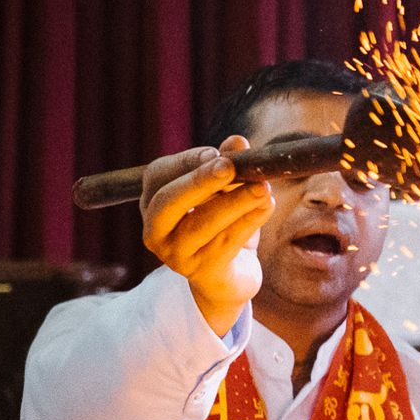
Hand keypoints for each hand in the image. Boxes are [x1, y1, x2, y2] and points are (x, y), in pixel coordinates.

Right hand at [140, 136, 272, 335]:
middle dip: (200, 181)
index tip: (216, 151)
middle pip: (169, 201)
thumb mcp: (223, 192)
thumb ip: (228, 166)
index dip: (187, 161)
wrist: (228, 278)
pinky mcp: (202, 273)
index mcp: (152, 203)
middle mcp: (156, 230)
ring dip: (235, 201)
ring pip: (203, 224)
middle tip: (229, 166)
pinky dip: (249, 221)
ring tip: (262, 186)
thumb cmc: (222, 226)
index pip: (158, 175)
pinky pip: (227, 243)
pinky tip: (267, 205)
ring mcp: (176, 255)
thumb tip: (237, 142)